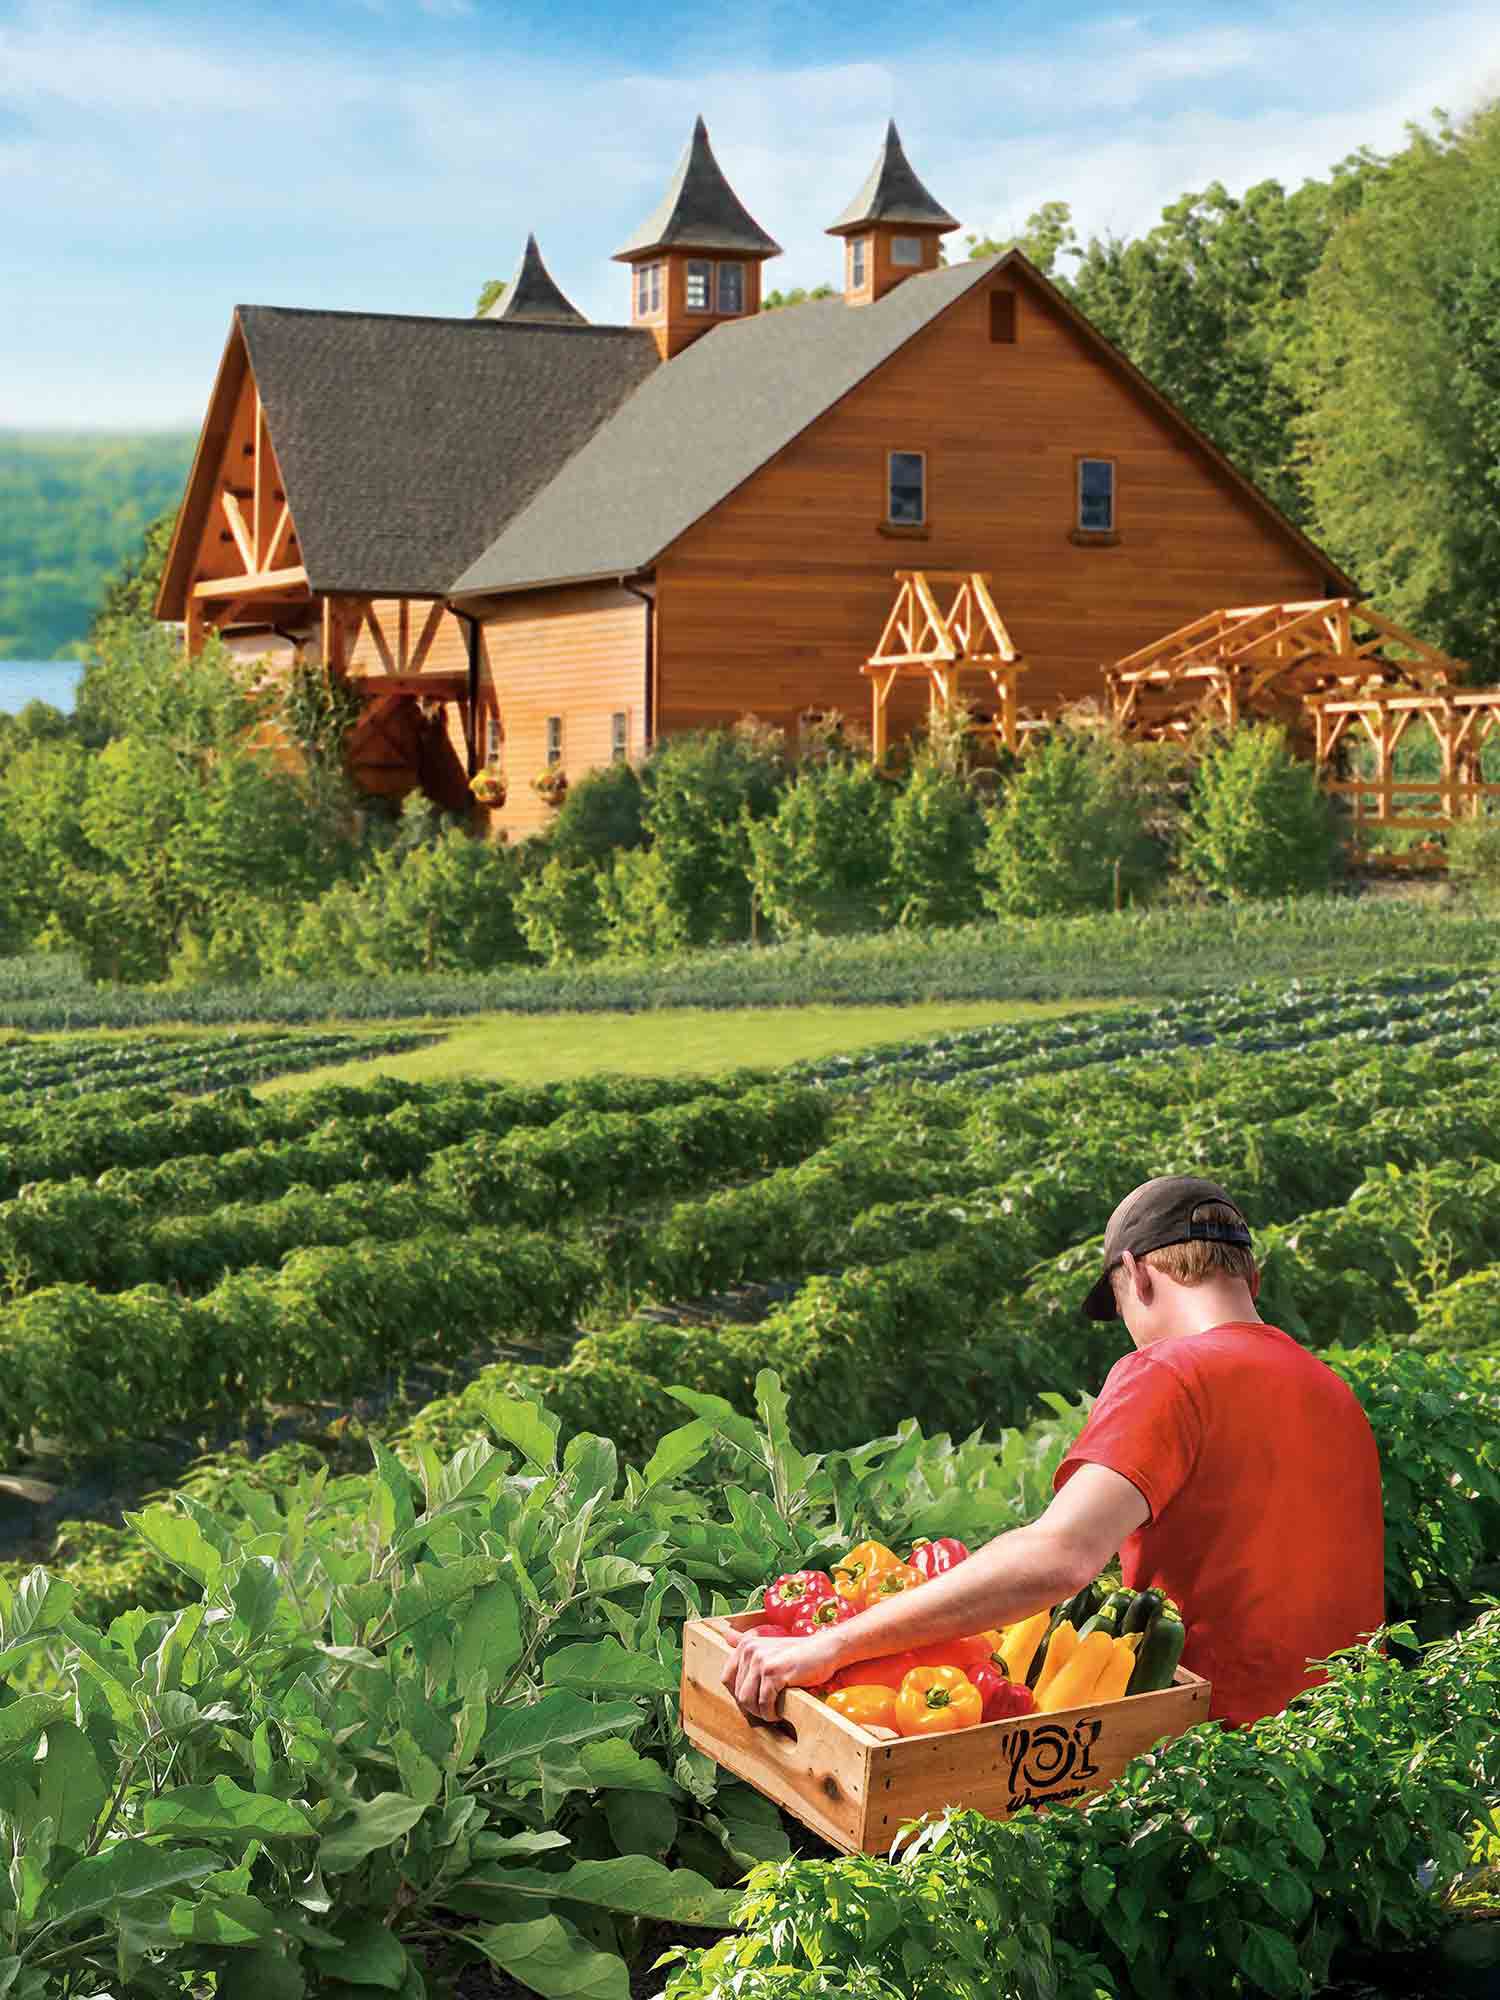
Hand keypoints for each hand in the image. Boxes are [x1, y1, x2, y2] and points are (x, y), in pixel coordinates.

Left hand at [720, 1626, 842, 1720]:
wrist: (825, 1650)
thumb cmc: (798, 1653)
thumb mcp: (770, 1646)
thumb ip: (747, 1644)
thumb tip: (726, 1634)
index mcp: (745, 1645)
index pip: (727, 1679)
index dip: (739, 1695)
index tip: (754, 1702)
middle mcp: (750, 1650)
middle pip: (738, 1693)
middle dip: (752, 1708)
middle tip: (768, 1711)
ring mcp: (761, 1661)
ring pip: (748, 1701)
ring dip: (761, 1713)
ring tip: (773, 1713)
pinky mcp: (774, 1673)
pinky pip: (764, 1703)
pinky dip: (771, 1713)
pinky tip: (779, 1713)